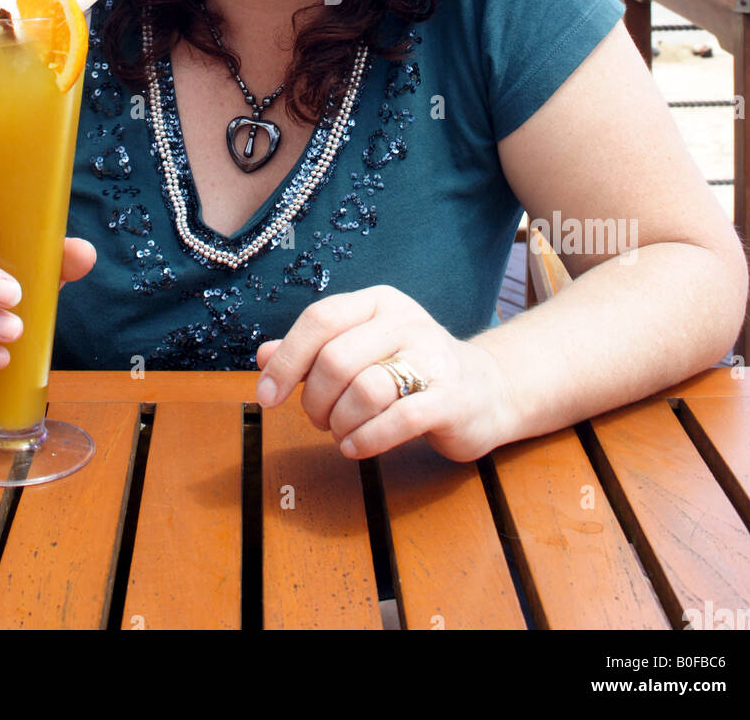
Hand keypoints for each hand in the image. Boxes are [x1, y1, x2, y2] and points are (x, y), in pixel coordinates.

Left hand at [254, 284, 518, 461]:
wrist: (486, 389)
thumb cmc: (409, 370)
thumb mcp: (361, 350)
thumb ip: (312, 352)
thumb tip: (262, 357)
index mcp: (379, 302)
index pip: (320, 319)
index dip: (286, 359)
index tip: (267, 395)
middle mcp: (406, 320)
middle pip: (336, 359)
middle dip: (314, 400)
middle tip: (318, 420)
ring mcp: (432, 357)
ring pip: (363, 389)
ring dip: (339, 422)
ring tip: (341, 432)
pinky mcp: (450, 398)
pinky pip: (397, 419)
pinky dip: (366, 439)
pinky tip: (356, 447)